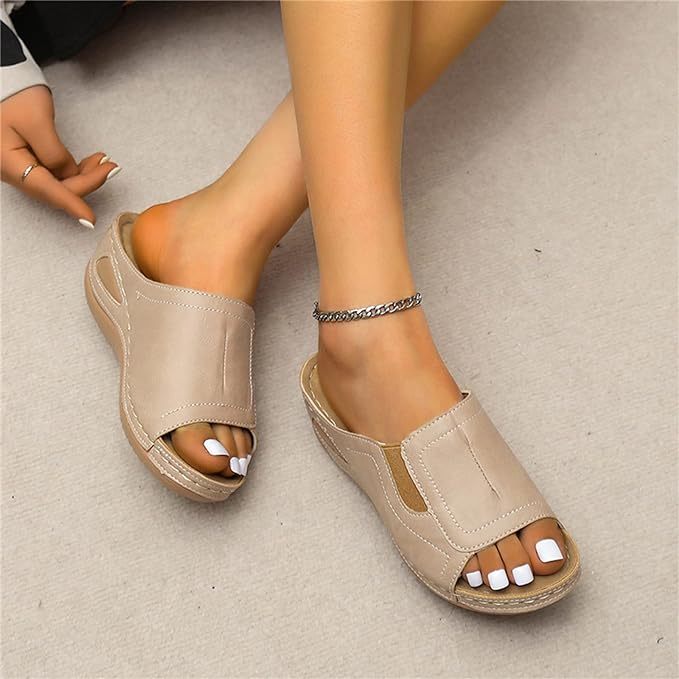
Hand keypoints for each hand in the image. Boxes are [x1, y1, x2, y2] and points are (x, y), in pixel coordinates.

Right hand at [0, 85, 120, 227]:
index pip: (47, 191)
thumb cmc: (15, 97)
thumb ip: (55, 154)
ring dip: (83, 175)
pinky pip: (54, 174)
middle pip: (55, 189)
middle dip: (87, 181)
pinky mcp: (27, 163)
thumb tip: (70, 176)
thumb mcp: (38, 123)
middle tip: (112, 167)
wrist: (1, 79)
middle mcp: (12, 172)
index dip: (72, 205)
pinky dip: (73, 170)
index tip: (91, 219)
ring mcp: (19, 169)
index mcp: (9, 164)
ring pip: (58, 183)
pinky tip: (90, 162)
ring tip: (104, 161)